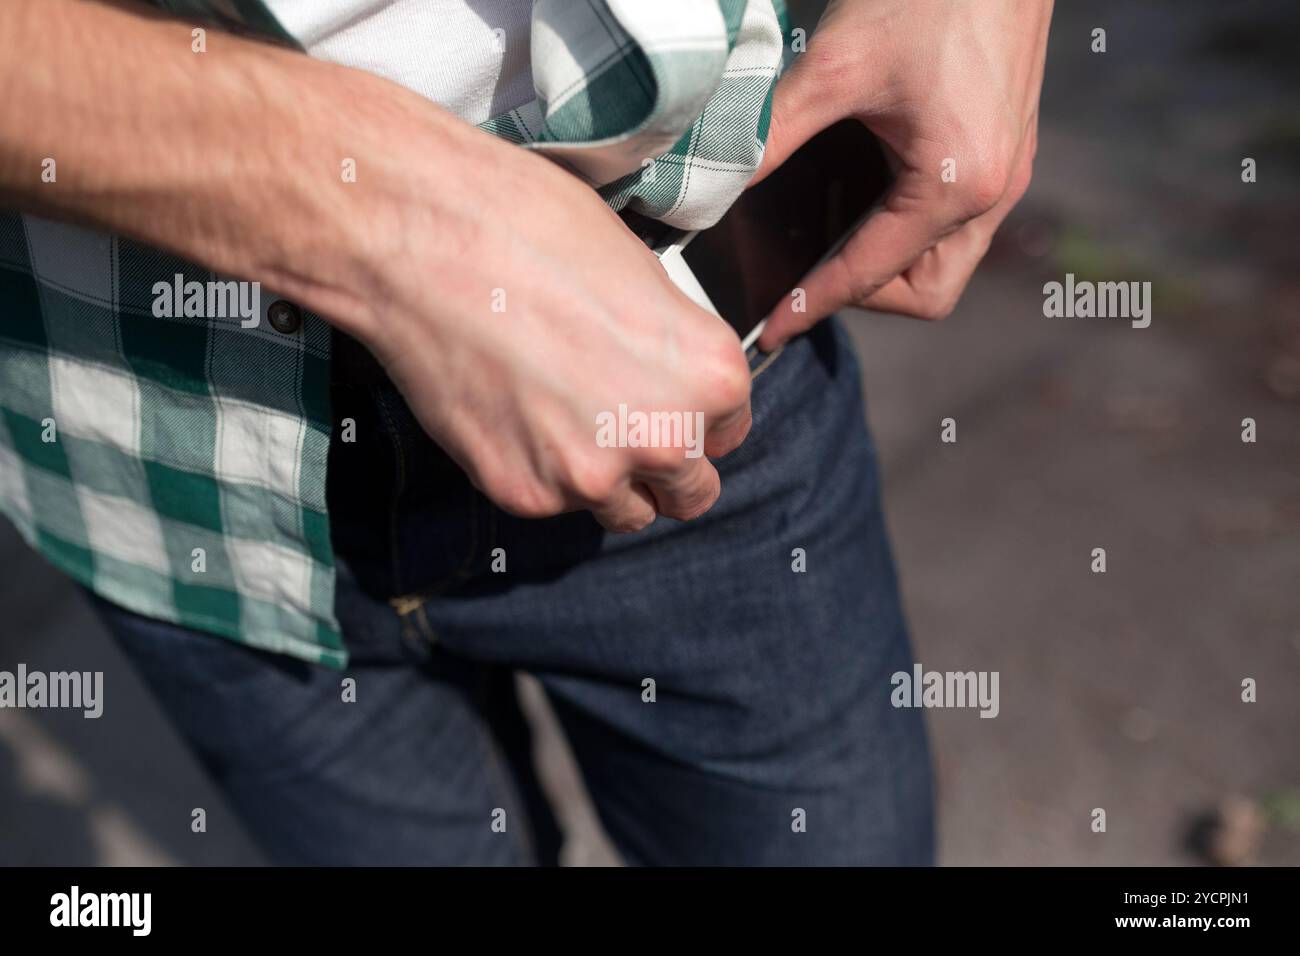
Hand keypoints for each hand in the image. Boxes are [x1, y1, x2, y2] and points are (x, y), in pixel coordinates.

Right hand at [0, 0, 751, 533]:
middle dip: (666, 467)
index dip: (702, 417)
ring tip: (563, 423)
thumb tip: (662, 374)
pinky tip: (511, 417)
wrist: (422, 239)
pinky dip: (540, 473)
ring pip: (623, 512)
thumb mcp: (638, 274)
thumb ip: (668, 347)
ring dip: (607, 481)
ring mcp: (589, 476)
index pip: (734, 429)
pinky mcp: (521, 493)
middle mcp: (663, 438)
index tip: (669, 402)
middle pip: (690, 492)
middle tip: (625, 428)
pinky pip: (552, 505)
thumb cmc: (531, 226)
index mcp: (710, 376)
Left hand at [753, 0, 1052, 349]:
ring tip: (831, 230)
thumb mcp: (835, 68)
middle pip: (928, 293)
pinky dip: (908, 225)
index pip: (871, 274)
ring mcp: (1007, 170)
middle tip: (809, 270)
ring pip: (948, 262)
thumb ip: (772, 137)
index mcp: (956, 183)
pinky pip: (959, 220)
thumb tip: (718, 184)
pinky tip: (863, 187)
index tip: (772, 328)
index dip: (813, 304)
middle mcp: (994, 190)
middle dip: (865, 294)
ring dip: (889, 262)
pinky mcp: (1007, 147)